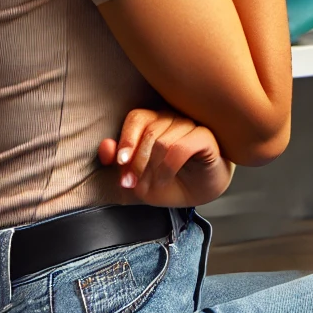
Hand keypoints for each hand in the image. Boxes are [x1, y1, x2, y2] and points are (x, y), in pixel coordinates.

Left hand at [99, 107, 234, 207]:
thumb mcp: (137, 178)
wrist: (198, 195)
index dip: (126, 139)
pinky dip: (168, 168)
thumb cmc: (168, 182)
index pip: (137, 117)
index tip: (120, 163)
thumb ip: (119, 163)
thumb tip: (105, 146)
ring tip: (152, 185)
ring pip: (164, 141)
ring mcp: (192, 126)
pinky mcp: (206, 138)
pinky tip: (165, 180)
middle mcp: (174, 118)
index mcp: (156, 121)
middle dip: (137, 162)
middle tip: (133, 184)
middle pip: (149, 132)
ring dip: (153, 169)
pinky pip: (181, 148)